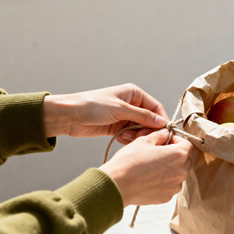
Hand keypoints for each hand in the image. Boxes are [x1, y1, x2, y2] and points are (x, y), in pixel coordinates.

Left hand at [43, 84, 168, 142]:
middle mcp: (132, 104)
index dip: (160, 120)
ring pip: (140, 130)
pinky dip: (127, 139)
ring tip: (125, 136)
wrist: (70, 116)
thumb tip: (162, 122)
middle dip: (146, 130)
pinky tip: (119, 137)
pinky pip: (130, 135)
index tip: (163, 133)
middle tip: (140, 138)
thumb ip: (143, 116)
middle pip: (149, 121)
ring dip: (135, 136)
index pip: (156, 108)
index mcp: (134, 94)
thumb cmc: (93, 106)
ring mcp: (124, 116)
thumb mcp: (120, 109)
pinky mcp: (117, 127)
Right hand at [99, 129, 195, 206]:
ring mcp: (174, 187)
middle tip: (158, 152)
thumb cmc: (130, 161)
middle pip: (185, 159)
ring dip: (170, 168)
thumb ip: (159, 135)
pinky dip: (163, 181)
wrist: (117, 184)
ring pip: (177, 173)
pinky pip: (169, 185)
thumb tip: (165, 134)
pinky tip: (149, 177)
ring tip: (152, 165)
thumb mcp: (144, 141)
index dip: (176, 140)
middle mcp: (181, 172)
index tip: (166, 140)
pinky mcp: (166, 197)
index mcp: (178, 155)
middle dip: (174, 154)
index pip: (187, 144)